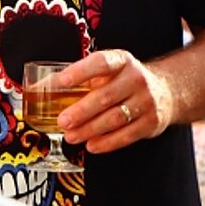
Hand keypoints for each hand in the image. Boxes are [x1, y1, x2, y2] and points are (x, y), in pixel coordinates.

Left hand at [55, 50, 169, 153]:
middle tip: (62, 121)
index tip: (63, 81)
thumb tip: (39, 89)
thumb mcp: (107, 71)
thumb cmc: (124, 80)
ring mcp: (146, 101)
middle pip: (105, 96)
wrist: (165, 91)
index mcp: (121, 61)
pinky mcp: (151, 122)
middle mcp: (136, 78)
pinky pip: (127, 135)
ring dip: (90, 129)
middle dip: (81, 111)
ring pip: (115, 118)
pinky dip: (107, 142)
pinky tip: (91, 145)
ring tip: (71, 135)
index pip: (101, 63)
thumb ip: (78, 78)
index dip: (81, 71)